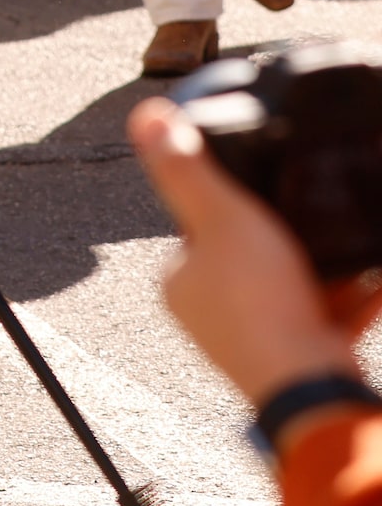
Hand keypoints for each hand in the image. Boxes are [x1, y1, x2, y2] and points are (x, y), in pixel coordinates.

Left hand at [129, 98, 381, 421]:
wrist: (312, 389)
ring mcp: (256, 342)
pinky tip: (375, 273)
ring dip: (324, 265)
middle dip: (286, 236)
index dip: (234, 203)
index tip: (267, 186)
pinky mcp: (302, 359)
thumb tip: (146, 116)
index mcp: (181, 283)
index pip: (201, 229)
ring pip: (295, 289)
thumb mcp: (221, 219)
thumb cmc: (260, 303)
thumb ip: (186, 171)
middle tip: (316, 210)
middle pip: (252, 258)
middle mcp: (211, 317)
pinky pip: (330, 317)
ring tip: (349, 237)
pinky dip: (353, 295)